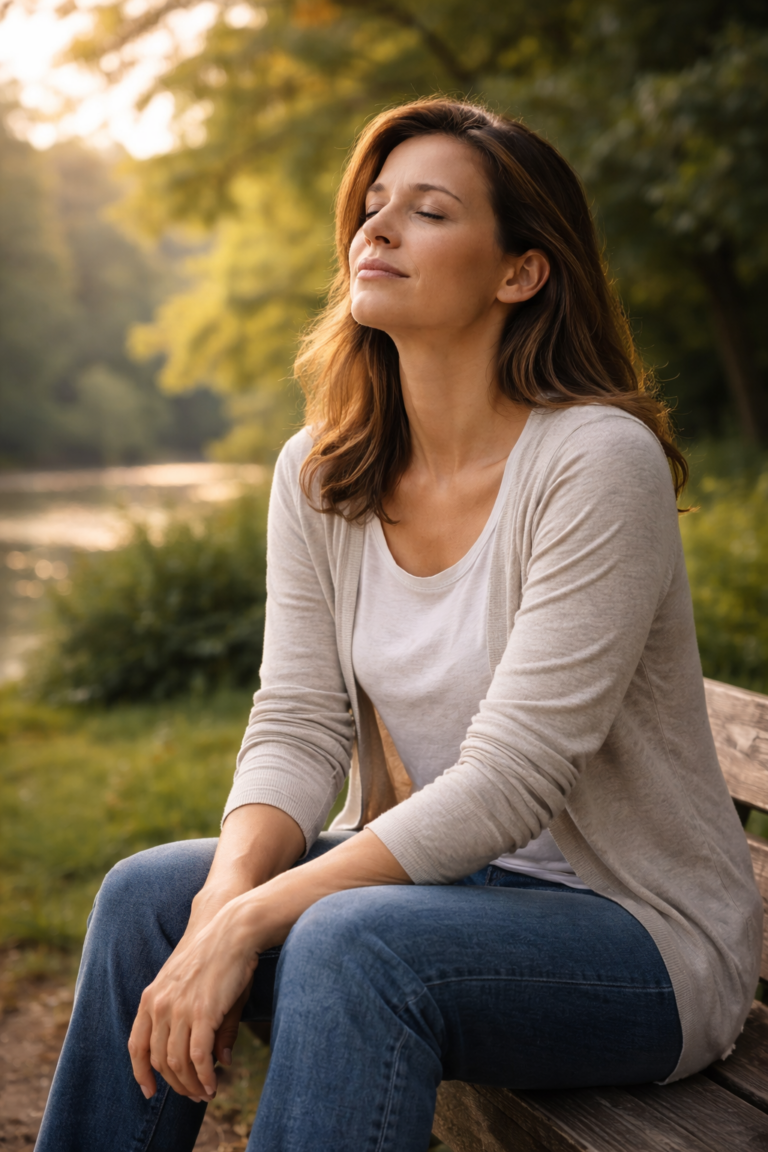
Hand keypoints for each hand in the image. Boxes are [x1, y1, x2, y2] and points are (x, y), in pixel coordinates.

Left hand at [128, 898, 260, 1101]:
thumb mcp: (199, 990)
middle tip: (192, 1096)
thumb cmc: (218, 956)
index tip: (149, 1091)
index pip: (137, 1045)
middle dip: (175, 1084)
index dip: (141, 1073)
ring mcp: (179, 1009)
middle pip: (159, 1060)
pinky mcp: (203, 1012)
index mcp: (151, 997)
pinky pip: (198, 1057)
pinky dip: (204, 1076)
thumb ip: (203, 1026)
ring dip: (191, 1085)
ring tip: (206, 1093)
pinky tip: (213, 1084)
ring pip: (178, 1063)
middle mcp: (159, 1005)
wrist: (233, 929)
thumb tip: (220, 1061)